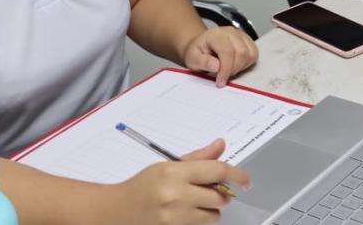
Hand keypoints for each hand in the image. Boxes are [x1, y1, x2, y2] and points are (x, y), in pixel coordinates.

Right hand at [111, 139, 249, 224]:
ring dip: (210, 211)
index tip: (246, 180)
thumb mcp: (167, 166)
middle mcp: (176, 195)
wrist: (116, 211)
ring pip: (213, 217)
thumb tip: (221, 145)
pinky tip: (184, 215)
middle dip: (220, 195)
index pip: (217, 171)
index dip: (238, 175)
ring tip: (192, 204)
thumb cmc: (141, 187)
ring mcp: (174, 218)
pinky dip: (199, 222)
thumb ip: (198, 158)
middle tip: (209, 191)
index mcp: (175, 173)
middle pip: (219, 197)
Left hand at [184, 27, 258, 87]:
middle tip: (223, 76)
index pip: (227, 51)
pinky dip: (247, 64)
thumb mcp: (192, 58)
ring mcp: (241, 35)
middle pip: (241, 53)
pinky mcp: (248, 40)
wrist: (201, 45)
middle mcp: (231, 32)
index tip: (220, 82)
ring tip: (228, 70)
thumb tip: (216, 66)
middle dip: (233, 70)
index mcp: (216, 34)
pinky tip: (236, 65)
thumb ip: (202, 61)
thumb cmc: (197, 52)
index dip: (225, 69)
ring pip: (250, 54)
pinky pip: (254, 54)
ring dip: (240, 67)